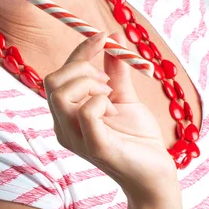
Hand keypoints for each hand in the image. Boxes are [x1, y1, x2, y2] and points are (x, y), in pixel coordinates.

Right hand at [43, 30, 177, 198]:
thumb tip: (113, 36)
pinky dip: (101, 101)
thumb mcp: (123, 96)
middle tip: (108, 80)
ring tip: (111, 97)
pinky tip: (114, 111)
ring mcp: (76, 139)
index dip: (79, 51)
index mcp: (66, 114)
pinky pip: (86, 112)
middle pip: (52, 81)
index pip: (57, 75)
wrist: (155, 172)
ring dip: (91, 85)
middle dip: (82, 68)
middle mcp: (63, 126)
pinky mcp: (95, 148)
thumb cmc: (136, 137)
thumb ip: (115, 70)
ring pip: (62, 94)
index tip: (101, 36)